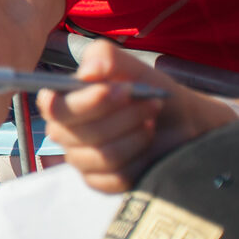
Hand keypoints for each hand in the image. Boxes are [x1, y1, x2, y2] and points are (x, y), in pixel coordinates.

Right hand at [37, 39, 238, 193]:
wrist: (183, 122)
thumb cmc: (151, 91)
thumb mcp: (132, 66)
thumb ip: (105, 57)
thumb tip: (88, 72)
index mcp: (62, 101)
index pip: (55, 108)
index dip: (85, 103)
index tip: (119, 90)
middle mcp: (64, 131)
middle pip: (82, 133)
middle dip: (124, 116)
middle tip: (150, 102)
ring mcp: (80, 160)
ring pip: (102, 156)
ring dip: (135, 137)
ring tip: (150, 122)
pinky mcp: (100, 182)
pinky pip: (115, 178)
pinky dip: (140, 161)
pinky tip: (148, 148)